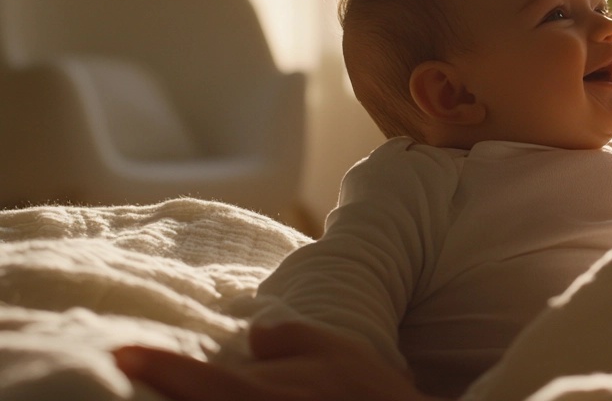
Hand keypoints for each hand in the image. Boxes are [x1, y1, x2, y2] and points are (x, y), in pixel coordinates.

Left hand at [114, 322, 438, 400]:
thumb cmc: (368, 393)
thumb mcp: (335, 350)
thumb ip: (289, 338)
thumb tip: (254, 336)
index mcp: (261, 395)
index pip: (196, 379)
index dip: (155, 366)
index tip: (123, 354)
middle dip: (161, 394)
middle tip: (128, 375)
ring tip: (165, 392)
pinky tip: (205, 397)